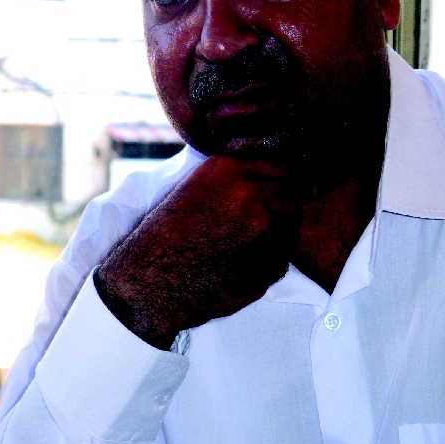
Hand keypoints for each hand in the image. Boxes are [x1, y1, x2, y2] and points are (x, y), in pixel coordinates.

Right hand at [95, 155, 301, 348]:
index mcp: (229, 168)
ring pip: (292, 221)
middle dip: (285, 199)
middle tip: (266, 214)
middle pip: (294, 189)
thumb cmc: (165, 232)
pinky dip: (273, 256)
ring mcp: (264, 230)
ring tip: (248, 240)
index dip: (286, 174)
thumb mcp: (194, 184)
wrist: (151, 281)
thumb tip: (269, 170)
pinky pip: (284, 253)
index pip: (280, 162)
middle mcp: (251, 193)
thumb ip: (235, 174)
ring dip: (280, 227)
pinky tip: (244, 261)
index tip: (290, 181)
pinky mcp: (271, 264)